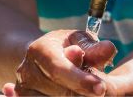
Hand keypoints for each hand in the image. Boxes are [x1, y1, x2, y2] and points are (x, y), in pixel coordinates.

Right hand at [1, 29, 116, 95]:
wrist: (42, 57)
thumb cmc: (66, 47)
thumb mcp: (80, 41)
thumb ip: (94, 48)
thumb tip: (109, 49)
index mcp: (39, 50)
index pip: (59, 69)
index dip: (80, 80)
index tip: (101, 88)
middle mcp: (26, 71)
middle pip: (58, 91)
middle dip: (82, 93)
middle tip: (100, 91)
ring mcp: (23, 90)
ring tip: (87, 91)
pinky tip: (78, 94)